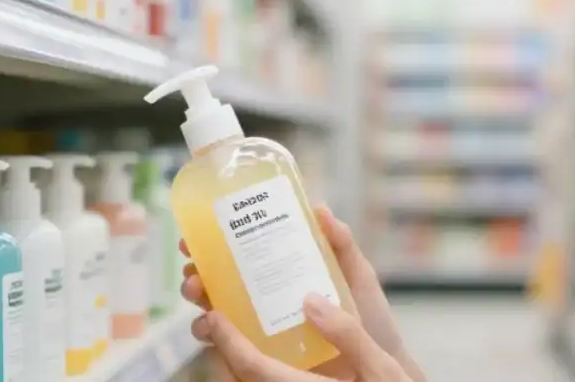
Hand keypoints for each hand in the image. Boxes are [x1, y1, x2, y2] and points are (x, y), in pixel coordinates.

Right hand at [180, 206, 425, 381]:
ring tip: (201, 298)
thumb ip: (341, 245)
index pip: (241, 255)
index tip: (197, 235)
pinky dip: (213, 338)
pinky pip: (228, 350)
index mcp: (283, 274)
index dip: (214, 244)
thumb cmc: (370, 320)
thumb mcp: (356, 277)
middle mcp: (267, 300)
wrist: (379, 365)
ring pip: (216, 314)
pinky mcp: (264, 359)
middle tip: (195, 270)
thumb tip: (320, 208)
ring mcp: (262, 330)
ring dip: (200, 303)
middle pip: (219, 283)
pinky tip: (211, 329)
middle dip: (198, 273)